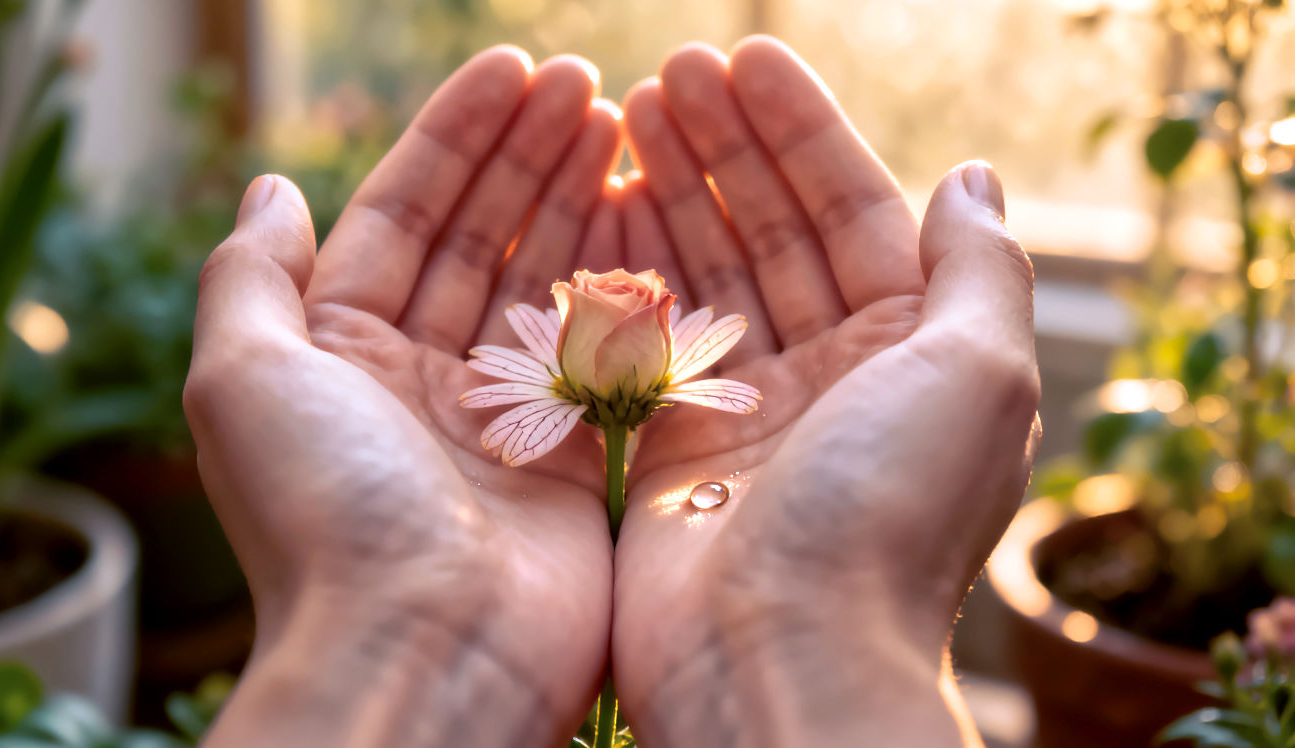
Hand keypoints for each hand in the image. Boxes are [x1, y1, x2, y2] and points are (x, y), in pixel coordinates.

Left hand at [184, 48, 625, 746]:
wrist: (424, 654)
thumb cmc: (325, 516)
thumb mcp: (241, 379)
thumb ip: (249, 277)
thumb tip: (267, 187)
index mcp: (341, 352)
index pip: (405, 216)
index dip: (456, 138)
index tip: (515, 70)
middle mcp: (420, 378)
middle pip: (482, 238)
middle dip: (529, 155)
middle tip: (587, 84)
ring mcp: (503, 417)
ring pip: (545, 282)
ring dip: (578, 200)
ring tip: (621, 122)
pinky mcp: (574, 457)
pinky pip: (600, 349)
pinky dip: (624, 281)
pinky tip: (651, 216)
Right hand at [612, 38, 1040, 745]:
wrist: (780, 657)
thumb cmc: (887, 515)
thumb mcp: (977, 374)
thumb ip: (980, 267)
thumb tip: (971, 176)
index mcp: (912, 353)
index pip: (852, 212)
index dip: (801, 133)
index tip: (743, 59)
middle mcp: (835, 376)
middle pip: (774, 232)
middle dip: (725, 148)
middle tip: (667, 73)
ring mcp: (751, 410)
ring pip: (709, 275)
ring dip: (675, 192)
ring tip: (627, 114)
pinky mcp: (677, 447)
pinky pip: (653, 336)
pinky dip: (630, 269)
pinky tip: (606, 204)